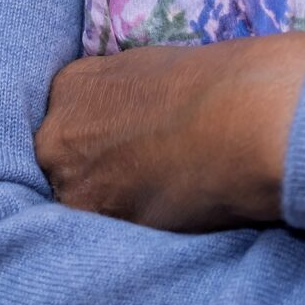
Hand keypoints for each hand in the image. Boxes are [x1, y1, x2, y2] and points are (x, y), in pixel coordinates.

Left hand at [34, 30, 304, 231]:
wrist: (247, 117)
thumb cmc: (219, 82)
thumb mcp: (154, 69)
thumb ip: (123, 98)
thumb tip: (128, 121)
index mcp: (71, 86)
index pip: (65, 124)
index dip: (97, 142)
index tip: (123, 149)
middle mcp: (57, 134)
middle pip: (62, 165)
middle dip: (94, 174)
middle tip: (139, 177)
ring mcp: (73, 182)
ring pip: (79, 204)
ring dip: (109, 208)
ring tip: (156, 199)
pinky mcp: (97, 224)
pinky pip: (101, 236)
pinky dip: (128, 231)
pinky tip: (163, 214)